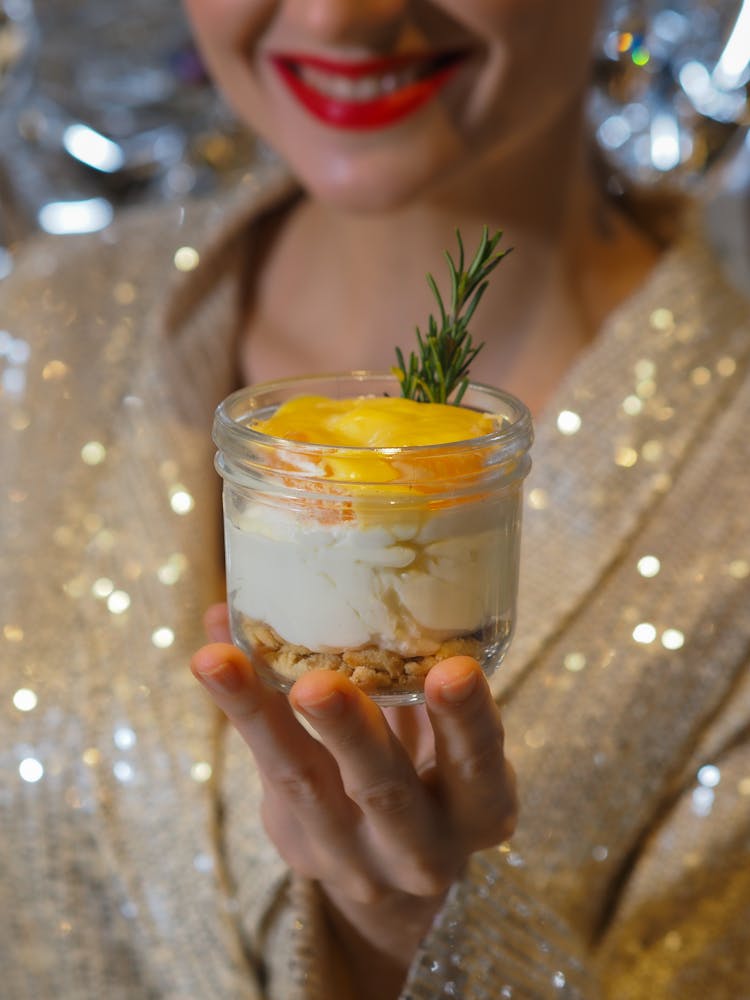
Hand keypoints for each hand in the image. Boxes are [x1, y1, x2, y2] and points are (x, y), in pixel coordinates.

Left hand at [191, 604, 516, 998]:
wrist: (401, 878)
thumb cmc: (439, 779)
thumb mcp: (452, 744)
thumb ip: (424, 678)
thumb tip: (365, 579)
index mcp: (480, 810)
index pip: (479, 765)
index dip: (467, 721)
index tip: (454, 669)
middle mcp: (420, 845)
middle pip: (383, 790)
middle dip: (351, 734)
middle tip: (317, 685)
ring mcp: (351, 854)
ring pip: (301, 782)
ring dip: (261, 716)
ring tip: (219, 661)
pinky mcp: (299, 844)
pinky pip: (265, 770)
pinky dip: (239, 709)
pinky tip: (212, 660)